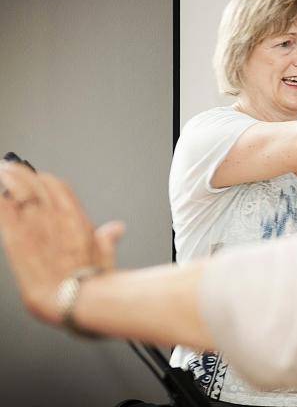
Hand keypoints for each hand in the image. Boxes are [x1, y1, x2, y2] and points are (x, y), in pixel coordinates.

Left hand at [0, 164, 123, 324]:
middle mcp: (55, 216)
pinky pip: (4, 212)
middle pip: (35, 184)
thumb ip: (107, 237)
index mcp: (76, 216)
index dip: (45, 180)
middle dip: (21, 173)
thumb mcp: (105, 253)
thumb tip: (116, 228)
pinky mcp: (16, 239)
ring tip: (2, 170)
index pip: (57, 186)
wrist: (75, 298)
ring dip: (9, 179)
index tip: (36, 177)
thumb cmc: (93, 279)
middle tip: (10, 166)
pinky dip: (0, 202)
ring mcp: (34, 225)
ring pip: (18, 192)